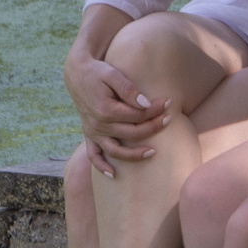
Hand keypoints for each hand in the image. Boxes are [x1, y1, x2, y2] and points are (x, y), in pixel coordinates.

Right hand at [66, 46, 170, 176]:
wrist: (77, 73)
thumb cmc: (98, 72)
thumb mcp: (113, 75)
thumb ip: (129, 90)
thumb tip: (146, 104)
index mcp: (105, 110)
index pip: (137, 115)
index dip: (155, 110)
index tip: (168, 103)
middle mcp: (98, 125)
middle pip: (132, 133)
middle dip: (153, 127)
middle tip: (169, 119)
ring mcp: (93, 132)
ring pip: (116, 150)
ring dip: (134, 154)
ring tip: (153, 153)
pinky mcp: (89, 134)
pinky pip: (93, 155)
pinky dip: (101, 167)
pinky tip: (113, 175)